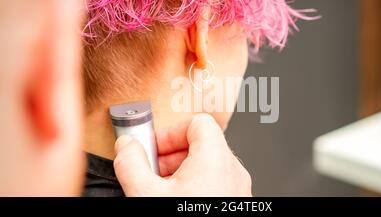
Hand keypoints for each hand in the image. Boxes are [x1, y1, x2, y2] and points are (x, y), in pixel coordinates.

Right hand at [113, 114, 251, 195]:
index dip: (170, 131)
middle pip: (202, 143)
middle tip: (152, 171)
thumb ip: (131, 162)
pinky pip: (215, 183)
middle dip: (171, 155)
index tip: (152, 148)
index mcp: (215, 159)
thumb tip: (126, 146)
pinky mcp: (234, 203)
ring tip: (161, 191)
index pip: (198, 123)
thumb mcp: (146, 194)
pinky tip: (177, 202)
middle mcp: (232, 171)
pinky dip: (194, 186)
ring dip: (181, 172)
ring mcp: (237, 189)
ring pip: (208, 165)